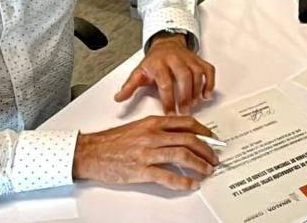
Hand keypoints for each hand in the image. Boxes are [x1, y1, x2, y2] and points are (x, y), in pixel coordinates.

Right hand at [72, 115, 218, 190]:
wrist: (92, 152)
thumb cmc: (112, 141)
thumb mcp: (138, 127)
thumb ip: (158, 129)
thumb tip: (180, 135)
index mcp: (153, 123)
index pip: (186, 123)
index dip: (204, 131)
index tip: (212, 138)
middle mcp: (152, 135)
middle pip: (188, 139)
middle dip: (206, 149)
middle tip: (214, 157)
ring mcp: (147, 153)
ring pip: (182, 155)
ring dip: (199, 164)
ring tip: (207, 170)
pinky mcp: (141, 170)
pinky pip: (167, 176)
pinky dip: (183, 181)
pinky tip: (191, 184)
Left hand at [114, 33, 215, 113]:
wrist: (166, 44)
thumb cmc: (153, 62)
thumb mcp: (139, 72)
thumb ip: (129, 86)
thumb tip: (118, 98)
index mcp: (158, 63)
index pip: (165, 82)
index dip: (168, 99)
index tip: (170, 113)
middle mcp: (175, 59)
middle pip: (184, 77)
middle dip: (185, 96)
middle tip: (184, 111)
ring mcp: (188, 59)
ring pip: (197, 74)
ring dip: (197, 91)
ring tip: (193, 105)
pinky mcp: (199, 60)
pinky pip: (208, 70)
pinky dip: (210, 83)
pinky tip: (206, 95)